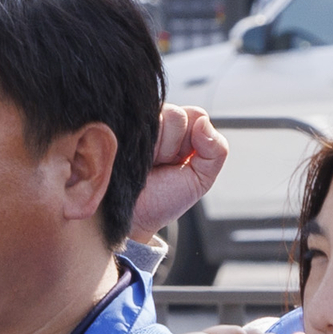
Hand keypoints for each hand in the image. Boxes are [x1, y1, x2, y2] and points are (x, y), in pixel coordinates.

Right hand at [128, 104, 228, 244]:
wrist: (131, 218)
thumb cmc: (162, 200)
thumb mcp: (201, 179)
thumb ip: (216, 151)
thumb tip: (204, 124)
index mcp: (180, 132)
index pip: (196, 115)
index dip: (192, 139)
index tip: (181, 161)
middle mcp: (157, 124)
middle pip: (177, 115)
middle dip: (173, 146)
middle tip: (161, 165)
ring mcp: (136, 126)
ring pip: (157, 117)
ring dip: (156, 147)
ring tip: (147, 165)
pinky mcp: (116, 128)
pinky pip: (135, 123)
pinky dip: (139, 143)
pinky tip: (134, 160)